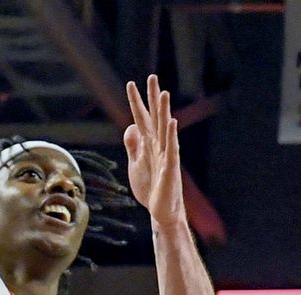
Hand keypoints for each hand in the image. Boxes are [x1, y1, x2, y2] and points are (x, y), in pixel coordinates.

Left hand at [124, 75, 184, 226]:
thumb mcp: (136, 164)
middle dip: (153, 98)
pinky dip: (171, 135)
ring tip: (163, 93)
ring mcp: (166, 156)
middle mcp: (159, 146)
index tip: (131, 84)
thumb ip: (133, 146)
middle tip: (152, 77)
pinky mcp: (170, 169)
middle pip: (155, 118)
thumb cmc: (151, 189)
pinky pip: (171, 149)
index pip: (141, 119)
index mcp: (149, 145)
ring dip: (164, 111)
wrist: (162, 212)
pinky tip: (171, 122)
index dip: (136, 102)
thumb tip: (130, 127)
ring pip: (164, 129)